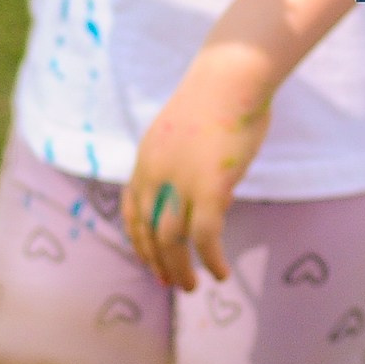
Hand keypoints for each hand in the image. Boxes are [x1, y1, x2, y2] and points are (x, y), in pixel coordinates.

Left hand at [123, 49, 274, 288]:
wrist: (231, 77)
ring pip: (171, 241)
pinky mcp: (210, 189)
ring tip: (190, 286)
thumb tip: (201, 184)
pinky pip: (205, 237)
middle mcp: (155, 174)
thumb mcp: (185, 131)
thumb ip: (182, 160)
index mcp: (146, 159)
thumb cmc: (220, 96)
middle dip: (157, 262)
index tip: (150, 260)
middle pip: (148, 231)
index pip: (132, 210)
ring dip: (179, 269)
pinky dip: (210, 259)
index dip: (139, 241)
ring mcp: (180, 182)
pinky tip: (220, 273)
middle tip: (170, 283)